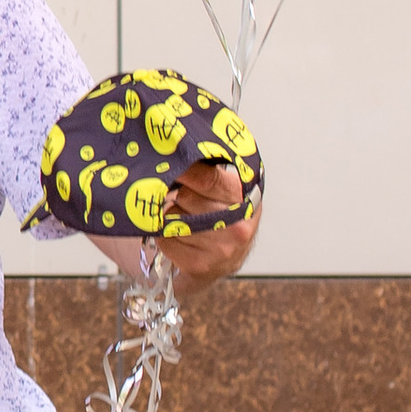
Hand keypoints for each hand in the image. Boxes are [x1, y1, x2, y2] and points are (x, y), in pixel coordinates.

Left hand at [152, 158, 260, 288]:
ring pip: (173, 219)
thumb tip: (177, 145)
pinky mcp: (201, 266)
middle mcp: (237, 225)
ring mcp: (221, 248)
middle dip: (180, 197)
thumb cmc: (222, 218)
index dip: (184, 167)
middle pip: (185, 197)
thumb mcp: (226, 190)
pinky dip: (167, 239)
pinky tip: (182, 240)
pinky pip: (166, 241)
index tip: (169, 159)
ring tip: (188, 223)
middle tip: (188, 203)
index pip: (208, 178)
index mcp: (243, 199)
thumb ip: (209, 170)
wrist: (226, 261)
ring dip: (172, 219)